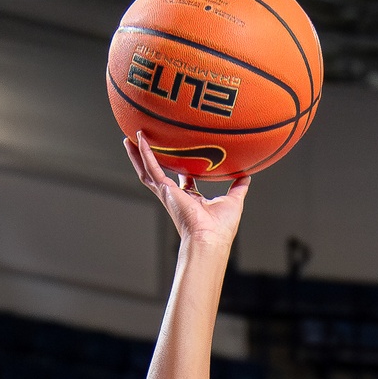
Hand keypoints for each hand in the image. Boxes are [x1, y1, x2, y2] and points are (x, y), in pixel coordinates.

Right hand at [125, 131, 249, 247]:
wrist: (209, 239)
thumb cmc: (220, 229)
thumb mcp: (233, 201)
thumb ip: (239, 187)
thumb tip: (248, 174)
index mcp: (191, 199)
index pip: (184, 180)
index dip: (181, 168)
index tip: (180, 154)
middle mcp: (177, 196)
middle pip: (160, 174)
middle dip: (151, 160)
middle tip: (143, 145)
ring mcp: (168, 194)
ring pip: (148, 171)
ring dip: (138, 155)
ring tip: (130, 139)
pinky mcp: (165, 191)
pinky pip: (152, 168)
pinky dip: (145, 154)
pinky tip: (139, 140)